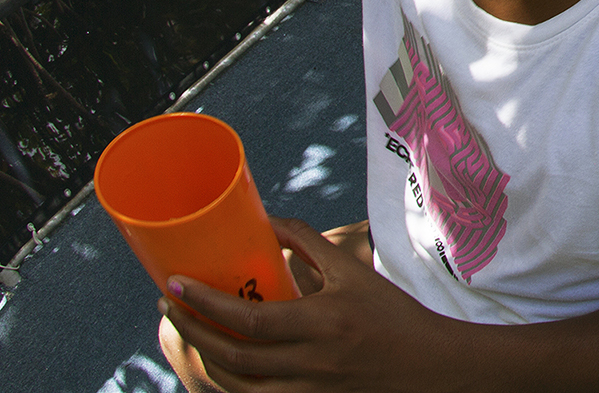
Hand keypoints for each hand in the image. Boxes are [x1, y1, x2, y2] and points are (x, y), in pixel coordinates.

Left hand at [160, 217, 453, 392]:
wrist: (427, 363)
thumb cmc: (391, 313)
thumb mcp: (354, 272)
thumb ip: (311, 245)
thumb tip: (270, 222)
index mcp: (323, 321)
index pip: (250, 319)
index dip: (206, 304)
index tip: (175, 285)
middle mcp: (312, 361)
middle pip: (233, 356)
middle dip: (193, 332)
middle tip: (171, 308)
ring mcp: (309, 391)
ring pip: (237, 386)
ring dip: (205, 361)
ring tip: (192, 333)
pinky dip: (231, 385)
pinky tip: (221, 365)